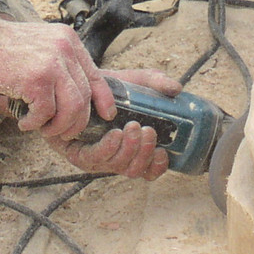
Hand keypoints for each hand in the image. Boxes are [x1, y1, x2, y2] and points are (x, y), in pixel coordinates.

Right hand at [0, 20, 111, 139]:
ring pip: (72, 109)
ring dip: (58, 127)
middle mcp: (65, 51)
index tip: (105, 114)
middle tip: (61, 131)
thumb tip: (72, 91)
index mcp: (69, 41)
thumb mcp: (41, 44)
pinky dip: (35, 123)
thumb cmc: (1, 45)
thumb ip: (59, 61)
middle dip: (76, 122)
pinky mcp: (36, 80)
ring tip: (42, 128)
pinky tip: (24, 121)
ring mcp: (52, 64)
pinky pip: (45, 113)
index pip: (97, 75)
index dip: (104, 99)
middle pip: (85, 98)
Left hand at [47, 66, 183, 179]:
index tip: (163, 152)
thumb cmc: (109, 87)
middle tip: (147, 131)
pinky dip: (108, 148)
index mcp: (133, 149)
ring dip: (129, 150)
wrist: (78, 82)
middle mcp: (116, 158)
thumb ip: (155, 83)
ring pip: (117, 167)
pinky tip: (115, 134)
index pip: (149, 170)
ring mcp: (97, 158)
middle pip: (135, 170)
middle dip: (144, 154)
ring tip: (133, 127)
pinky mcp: (78, 153)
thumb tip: (176, 88)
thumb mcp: (135, 82)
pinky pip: (93, 158)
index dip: (158, 167)